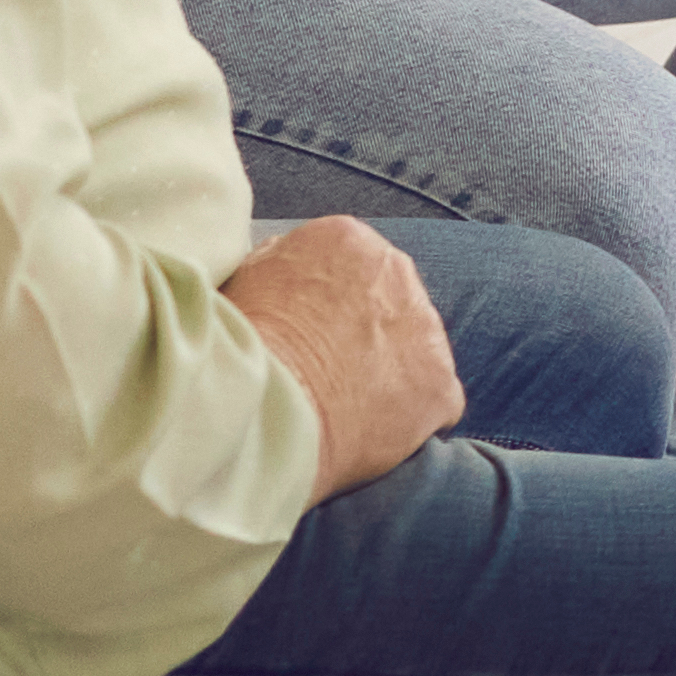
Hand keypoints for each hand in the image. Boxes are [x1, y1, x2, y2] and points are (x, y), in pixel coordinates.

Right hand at [224, 216, 465, 503]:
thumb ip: (276, 266)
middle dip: (364, 337)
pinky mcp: (441, 385)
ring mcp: (426, 328)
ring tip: (344, 409)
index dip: (326, 308)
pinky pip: (435, 405)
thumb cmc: (235, 349)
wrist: (260, 406)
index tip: (307, 336)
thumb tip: (284, 269)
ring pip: (415, 353)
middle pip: (389, 304)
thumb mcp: (240, 282)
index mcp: (346, 240)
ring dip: (390, 376)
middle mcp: (397, 271)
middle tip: (327, 373)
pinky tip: (370, 436)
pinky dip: (410, 422)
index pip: (349, 267)